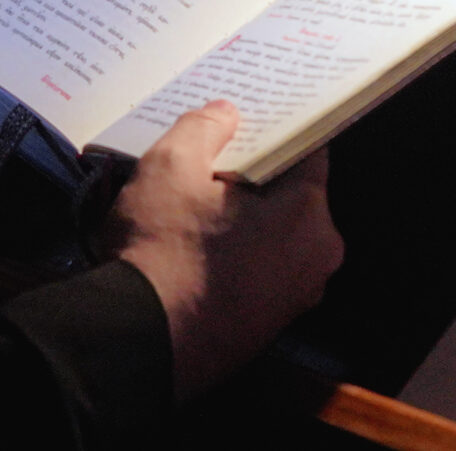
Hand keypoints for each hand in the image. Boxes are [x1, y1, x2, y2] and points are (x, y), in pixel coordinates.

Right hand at [103, 102, 343, 400]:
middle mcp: (317, 261)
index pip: (306, 150)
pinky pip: (256, 270)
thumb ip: (204, 127)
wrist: (138, 342)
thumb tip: (226, 114)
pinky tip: (189, 243)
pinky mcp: (264, 328)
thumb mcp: (171, 165)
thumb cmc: (164, 247)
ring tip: (190, 199)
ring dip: (238, 216)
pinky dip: (231, 253)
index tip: (249, 114)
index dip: (276, 126)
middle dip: (252, 174)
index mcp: (310, 217)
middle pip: (289, 196)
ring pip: (270, 235)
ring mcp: (293, 300)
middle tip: (209, 157)